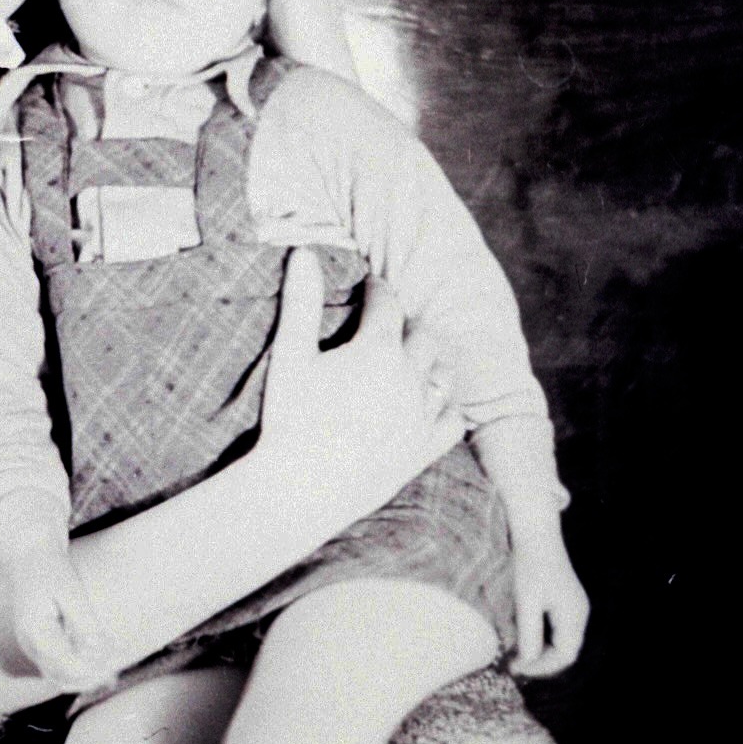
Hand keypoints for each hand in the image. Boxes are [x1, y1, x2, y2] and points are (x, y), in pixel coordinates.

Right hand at [1, 534, 118, 689]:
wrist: (30, 557)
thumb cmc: (52, 570)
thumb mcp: (71, 590)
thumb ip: (84, 621)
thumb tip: (99, 649)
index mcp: (36, 631)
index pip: (66, 664)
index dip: (92, 668)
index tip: (116, 662)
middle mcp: (30, 645)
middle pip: (62, 676)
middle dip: (91, 677)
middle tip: (117, 671)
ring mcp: (32, 647)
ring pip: (59, 677)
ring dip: (84, 678)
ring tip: (112, 672)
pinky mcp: (38, 646)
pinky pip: (57, 668)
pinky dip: (77, 670)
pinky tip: (99, 664)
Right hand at [257, 250, 461, 516]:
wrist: (299, 490)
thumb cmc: (289, 419)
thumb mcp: (289, 355)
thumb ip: (300, 301)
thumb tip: (304, 252)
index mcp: (377, 349)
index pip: (387, 304)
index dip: (378, 290)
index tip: (369, 286)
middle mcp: (408, 377)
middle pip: (422, 335)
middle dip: (407, 323)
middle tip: (389, 322)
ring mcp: (420, 416)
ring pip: (444, 373)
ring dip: (432, 358)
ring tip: (414, 355)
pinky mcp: (423, 450)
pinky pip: (453, 418)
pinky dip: (448, 403)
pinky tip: (436, 400)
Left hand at [509, 526, 589, 677]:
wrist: (536, 533)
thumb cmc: (530, 564)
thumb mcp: (527, 601)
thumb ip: (529, 633)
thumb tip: (527, 662)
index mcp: (574, 616)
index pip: (565, 656)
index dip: (542, 667)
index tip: (517, 669)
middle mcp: (579, 613)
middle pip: (565, 650)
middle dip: (540, 661)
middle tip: (514, 665)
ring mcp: (573, 606)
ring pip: (560, 640)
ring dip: (540, 650)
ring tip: (515, 654)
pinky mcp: (565, 599)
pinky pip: (556, 627)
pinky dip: (541, 636)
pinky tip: (522, 635)